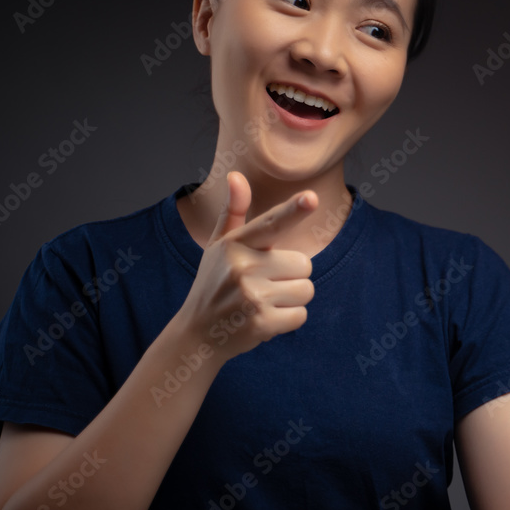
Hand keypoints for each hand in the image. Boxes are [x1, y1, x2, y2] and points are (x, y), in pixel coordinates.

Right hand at [173, 171, 317, 361]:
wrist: (197, 333)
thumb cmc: (214, 283)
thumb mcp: (219, 246)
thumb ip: (233, 212)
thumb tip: (236, 176)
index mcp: (236, 243)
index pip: (271, 223)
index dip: (294, 210)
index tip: (312, 198)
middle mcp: (242, 267)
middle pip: (304, 264)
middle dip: (291, 276)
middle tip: (264, 285)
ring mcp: (251, 296)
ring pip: (306, 290)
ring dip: (292, 299)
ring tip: (263, 302)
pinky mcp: (261, 323)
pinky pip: (301, 315)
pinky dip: (288, 320)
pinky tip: (265, 320)